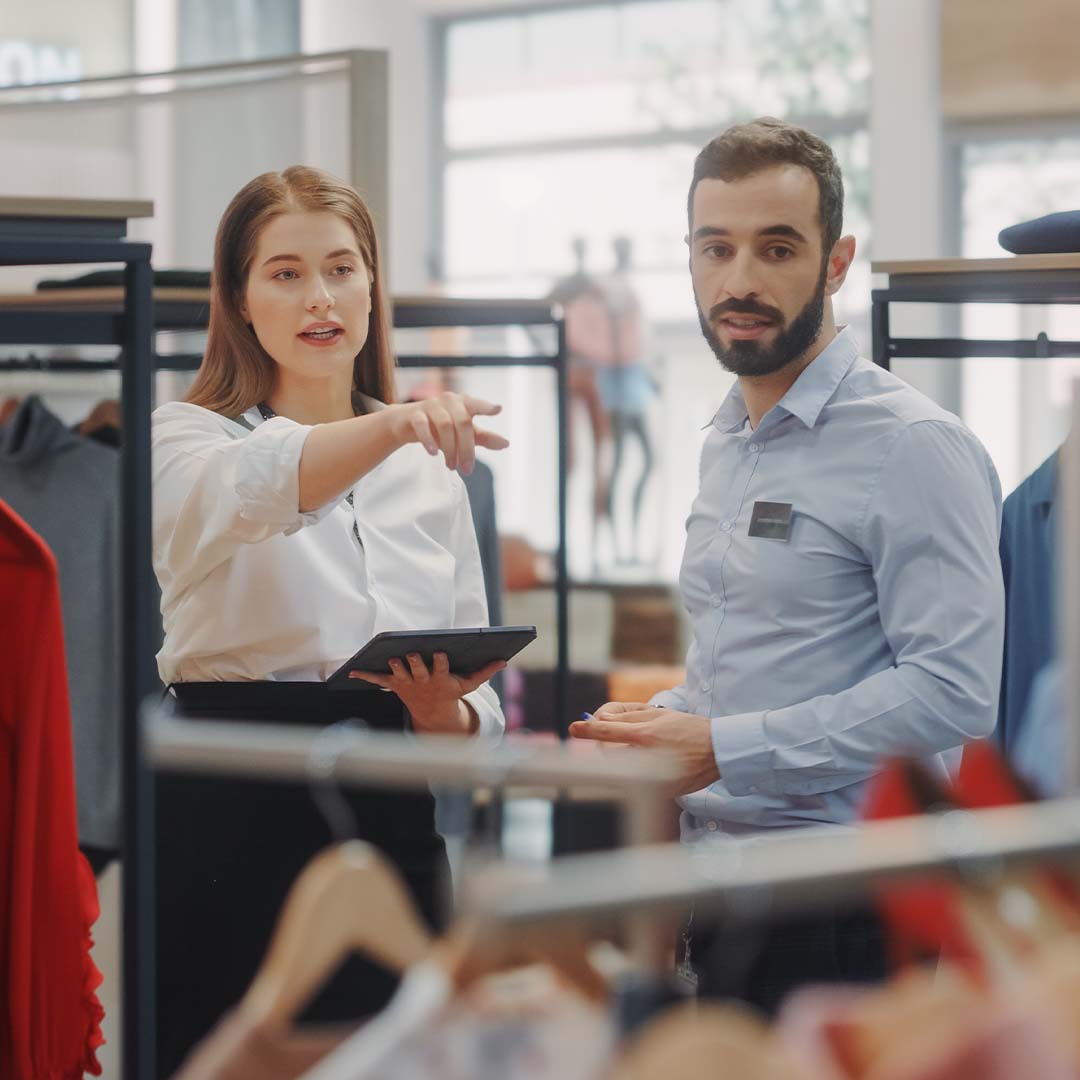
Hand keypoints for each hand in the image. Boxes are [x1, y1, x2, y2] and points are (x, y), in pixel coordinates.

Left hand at [349, 651, 505, 735]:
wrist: (434, 715)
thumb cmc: (452, 692)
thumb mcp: (469, 684)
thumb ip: (485, 672)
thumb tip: (505, 660)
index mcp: (440, 679)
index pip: (439, 668)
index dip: (438, 661)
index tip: (439, 651)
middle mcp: (422, 681)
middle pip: (416, 670)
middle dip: (413, 663)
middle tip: (409, 654)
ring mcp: (407, 683)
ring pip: (397, 673)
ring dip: (392, 667)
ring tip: (388, 658)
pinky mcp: (394, 685)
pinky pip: (378, 680)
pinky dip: (364, 675)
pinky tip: (351, 670)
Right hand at [387, 393, 509, 473]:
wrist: (407, 423)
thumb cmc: (440, 426)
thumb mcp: (464, 433)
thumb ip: (483, 437)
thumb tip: (506, 444)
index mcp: (464, 403)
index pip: (477, 404)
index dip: (486, 407)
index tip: (498, 409)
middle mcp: (449, 400)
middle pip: (462, 423)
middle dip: (466, 448)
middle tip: (466, 469)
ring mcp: (431, 405)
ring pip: (445, 425)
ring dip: (449, 448)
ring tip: (451, 466)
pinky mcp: (414, 414)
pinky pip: (422, 425)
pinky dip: (428, 439)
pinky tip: (432, 453)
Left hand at [569, 701, 720, 795]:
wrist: (718, 750)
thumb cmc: (688, 729)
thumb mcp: (660, 715)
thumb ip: (630, 717)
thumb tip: (603, 719)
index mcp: (646, 733)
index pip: (608, 731)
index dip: (588, 729)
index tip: (573, 728)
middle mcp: (647, 754)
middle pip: (610, 754)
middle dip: (606, 748)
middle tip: (615, 742)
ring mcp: (654, 774)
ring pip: (622, 770)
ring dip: (623, 761)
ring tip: (642, 752)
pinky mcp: (661, 790)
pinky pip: (640, 782)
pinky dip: (641, 774)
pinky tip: (657, 764)